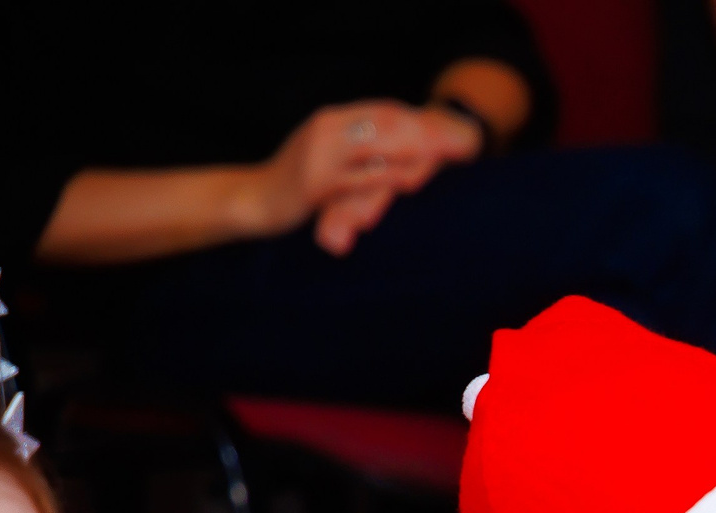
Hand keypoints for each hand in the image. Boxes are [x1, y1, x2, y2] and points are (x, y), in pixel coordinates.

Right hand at [250, 102, 480, 254]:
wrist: (255, 200)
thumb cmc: (294, 183)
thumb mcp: (325, 156)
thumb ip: (353, 146)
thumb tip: (390, 144)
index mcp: (330, 120)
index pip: (381, 110)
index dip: (417, 117)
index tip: (449, 126)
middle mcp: (326, 130)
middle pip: (385, 123)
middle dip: (424, 130)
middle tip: (460, 141)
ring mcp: (322, 154)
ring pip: (377, 146)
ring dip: (414, 152)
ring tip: (446, 159)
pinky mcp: (319, 182)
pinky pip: (363, 177)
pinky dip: (392, 178)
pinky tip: (414, 183)